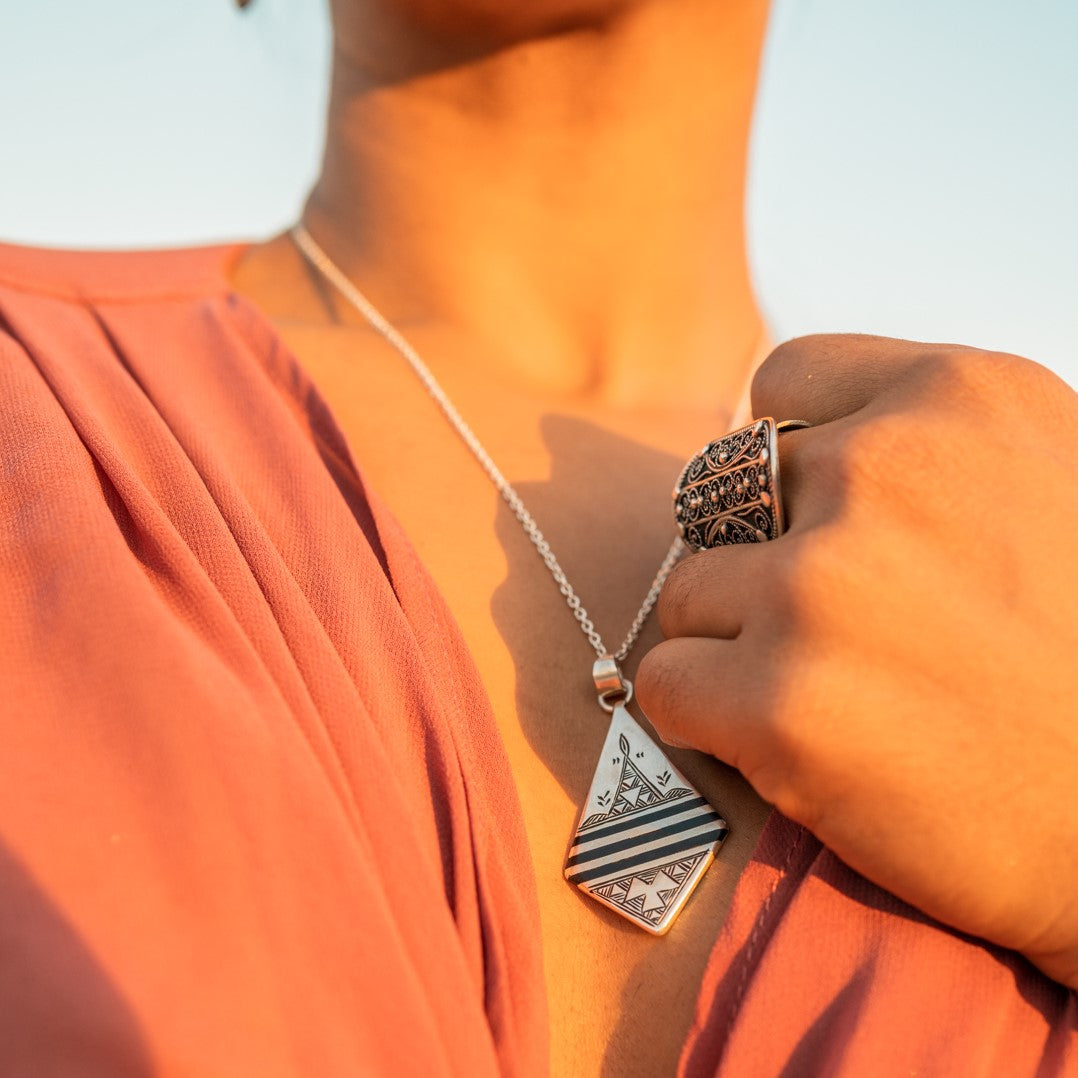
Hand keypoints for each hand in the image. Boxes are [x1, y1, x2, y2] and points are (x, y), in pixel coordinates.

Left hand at [636, 334, 1077, 986]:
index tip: (816, 518)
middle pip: (720, 492)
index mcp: (960, 397)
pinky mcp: (779, 704)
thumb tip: (800, 441)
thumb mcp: (1053, 483)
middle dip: (755, 557)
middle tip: (828, 629)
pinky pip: (666, 681)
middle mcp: (883, 470)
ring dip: (730, 643)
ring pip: (688, 590)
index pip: (784, 380)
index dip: (787, 458)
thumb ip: (934, 443)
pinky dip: (701, 715)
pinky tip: (779, 743)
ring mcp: (820, 585)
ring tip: (826, 695)